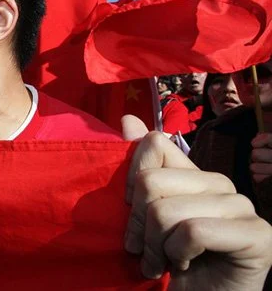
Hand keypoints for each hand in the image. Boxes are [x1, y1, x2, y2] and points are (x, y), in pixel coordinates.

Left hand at [122, 115, 271, 289]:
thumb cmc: (168, 260)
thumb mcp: (142, 215)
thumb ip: (137, 169)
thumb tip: (127, 118)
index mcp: (193, 174)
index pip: (154, 144)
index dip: (130, 181)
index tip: (132, 213)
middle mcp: (220, 183)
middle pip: (151, 182)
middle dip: (138, 226)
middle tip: (144, 250)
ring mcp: (242, 207)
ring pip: (168, 211)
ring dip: (155, 247)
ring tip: (162, 262)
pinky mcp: (257, 234)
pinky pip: (193, 232)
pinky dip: (177, 255)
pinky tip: (184, 266)